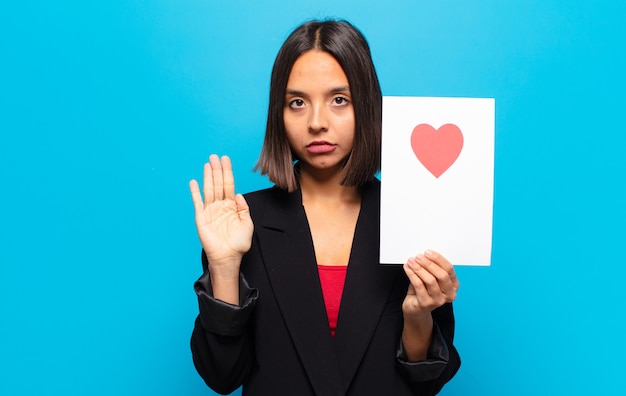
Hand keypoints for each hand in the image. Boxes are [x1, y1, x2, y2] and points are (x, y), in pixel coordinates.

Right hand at [189, 154, 253, 274]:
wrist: (228, 257)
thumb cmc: (238, 243)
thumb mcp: (247, 224)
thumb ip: (244, 208)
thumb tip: (238, 194)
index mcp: (231, 206)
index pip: (229, 185)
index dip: (227, 172)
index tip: (226, 160)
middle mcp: (220, 206)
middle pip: (218, 184)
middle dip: (217, 170)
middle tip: (215, 156)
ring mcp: (210, 211)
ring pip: (209, 190)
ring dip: (208, 176)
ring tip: (207, 164)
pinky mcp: (201, 218)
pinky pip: (197, 202)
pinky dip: (195, 192)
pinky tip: (194, 181)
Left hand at [402, 250, 458, 321]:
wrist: (415, 309)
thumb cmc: (423, 292)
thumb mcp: (430, 278)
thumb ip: (430, 268)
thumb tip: (423, 256)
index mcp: (453, 285)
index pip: (449, 269)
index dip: (438, 259)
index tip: (428, 252)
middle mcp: (449, 294)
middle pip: (442, 275)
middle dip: (429, 263)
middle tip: (418, 257)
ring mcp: (438, 300)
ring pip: (430, 280)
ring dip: (419, 268)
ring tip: (411, 262)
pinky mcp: (426, 303)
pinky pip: (419, 285)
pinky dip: (412, 274)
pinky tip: (407, 269)